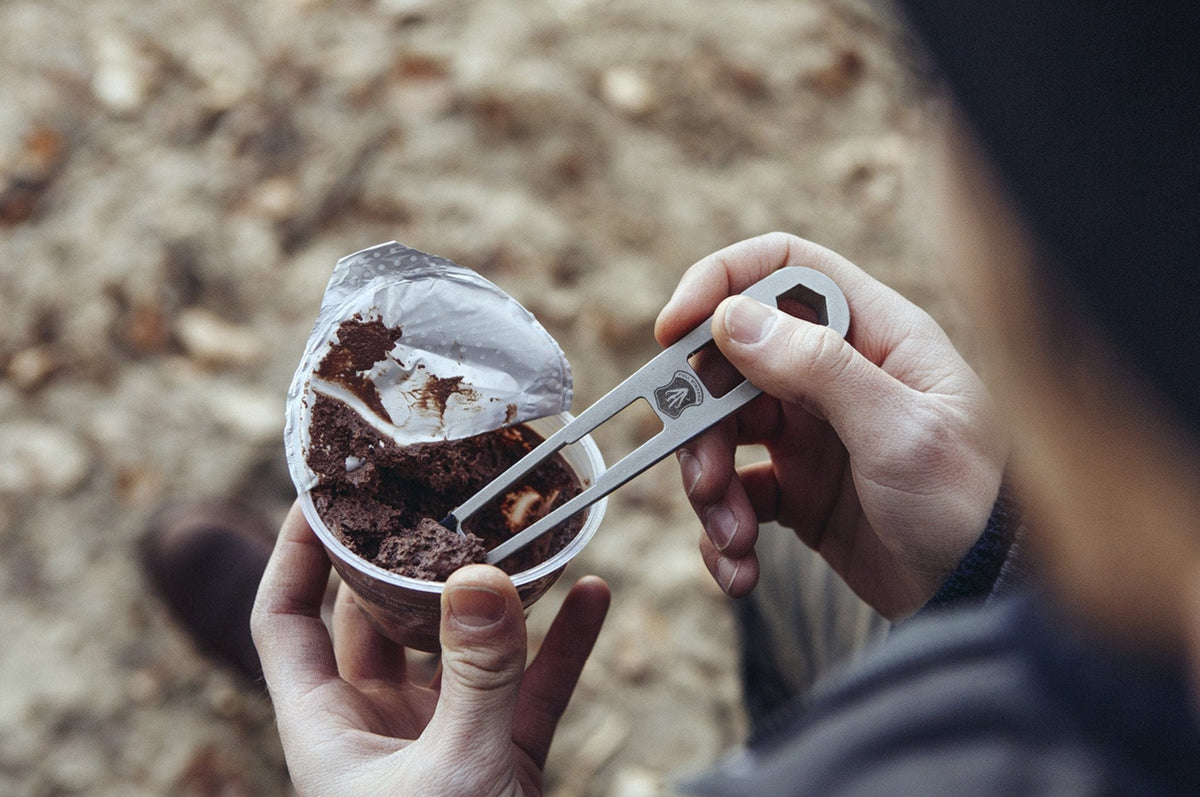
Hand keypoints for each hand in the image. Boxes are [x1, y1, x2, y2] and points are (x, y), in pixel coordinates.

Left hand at [251, 502, 610, 795]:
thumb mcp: (459, 771)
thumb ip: (477, 674)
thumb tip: (482, 576)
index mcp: (328, 733)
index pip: (284, 622)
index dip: (294, 554)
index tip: (324, 491)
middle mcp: (377, 732)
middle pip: (379, 622)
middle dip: (412, 559)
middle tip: (442, 493)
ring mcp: (442, 745)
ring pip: (462, 651)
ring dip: (496, 598)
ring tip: (525, 534)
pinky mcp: (501, 765)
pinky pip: (530, 691)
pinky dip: (560, 647)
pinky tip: (592, 597)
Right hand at [655, 233, 1006, 617]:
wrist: (990, 598)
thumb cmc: (969, 502)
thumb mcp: (900, 430)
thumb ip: (817, 368)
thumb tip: (730, 318)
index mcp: (871, 334)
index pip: (782, 270)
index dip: (720, 285)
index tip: (672, 331)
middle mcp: (836, 375)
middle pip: (731, 364)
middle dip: (701, 421)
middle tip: (706, 476)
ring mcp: (814, 434)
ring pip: (723, 433)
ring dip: (710, 486)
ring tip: (732, 537)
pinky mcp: (801, 492)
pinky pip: (737, 495)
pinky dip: (724, 529)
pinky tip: (740, 566)